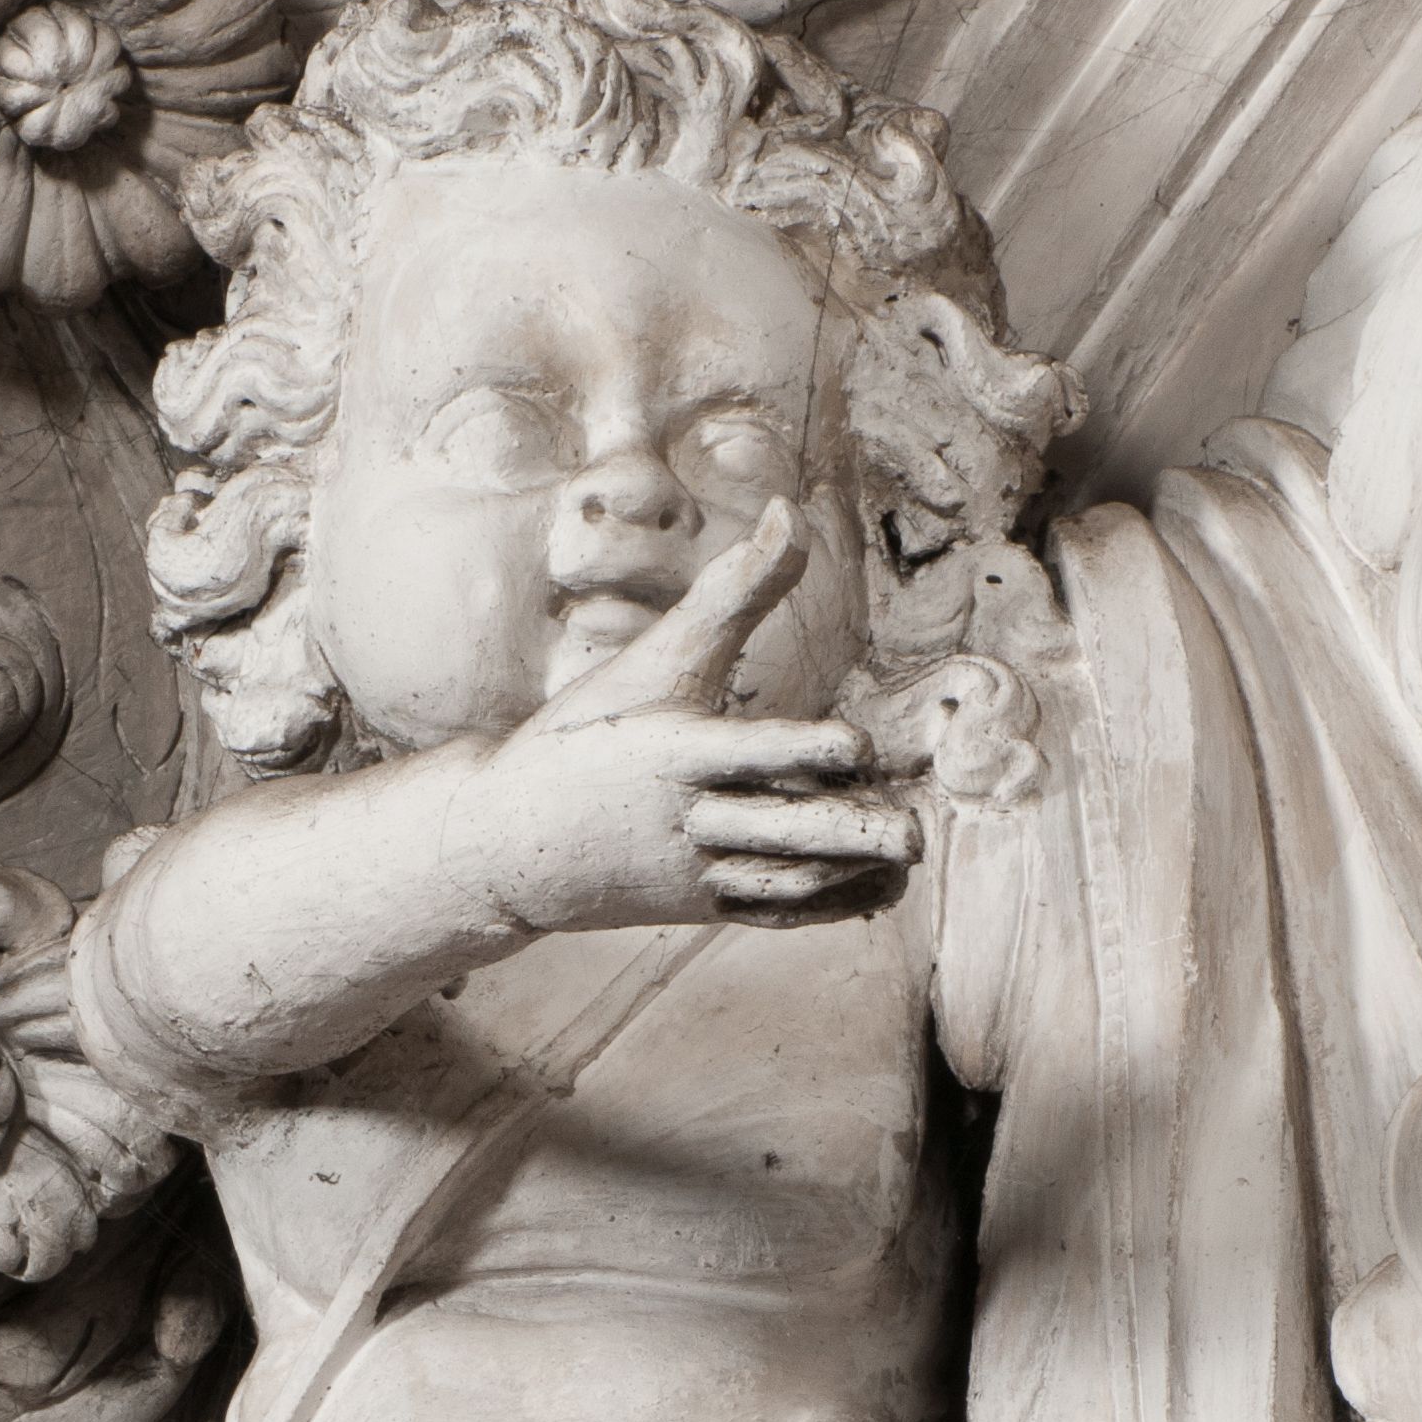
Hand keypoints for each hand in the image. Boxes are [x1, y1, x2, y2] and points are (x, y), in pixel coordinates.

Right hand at [444, 503, 920, 935]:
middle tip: (912, 831)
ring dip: (847, 871)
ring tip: (905, 852)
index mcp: (673, 750)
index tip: (857, 746)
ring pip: (782, 878)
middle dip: (847, 833)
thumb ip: (734, 590)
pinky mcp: (699, 905)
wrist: (509, 841)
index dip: (806, 750)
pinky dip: (830, 903)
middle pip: (778, 829)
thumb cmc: (589, 734)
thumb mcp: (656, 657)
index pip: (748, 753)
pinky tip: (881, 883)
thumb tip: (790, 510)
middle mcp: (687, 816)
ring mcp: (693, 869)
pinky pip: (773, 912)